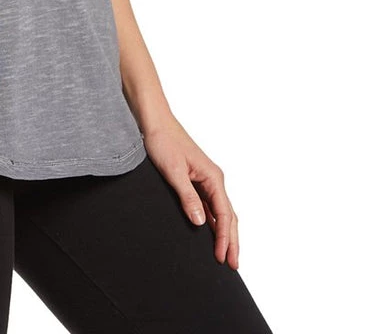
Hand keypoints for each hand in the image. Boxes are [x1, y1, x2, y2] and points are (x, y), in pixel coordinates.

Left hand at [142, 116, 239, 269]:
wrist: (153, 122)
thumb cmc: (163, 141)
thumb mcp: (173, 171)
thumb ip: (187, 197)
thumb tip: (201, 223)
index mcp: (213, 177)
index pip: (224, 214)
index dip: (225, 238)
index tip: (222, 257)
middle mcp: (213, 179)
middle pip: (228, 215)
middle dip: (231, 240)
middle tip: (232, 264)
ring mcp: (205, 179)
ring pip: (220, 211)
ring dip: (223, 232)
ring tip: (225, 254)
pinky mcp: (195, 179)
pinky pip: (209, 205)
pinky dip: (213, 221)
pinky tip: (210, 233)